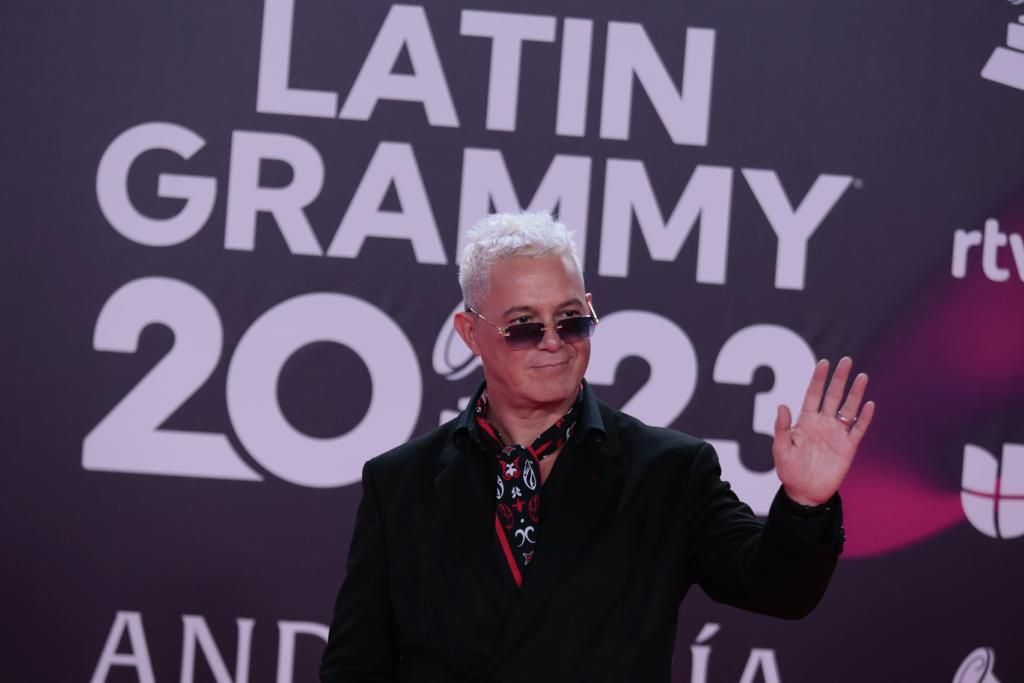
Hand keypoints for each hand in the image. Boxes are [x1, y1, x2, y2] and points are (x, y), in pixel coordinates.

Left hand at [772, 357, 874, 505]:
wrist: (805, 492)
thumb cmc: (789, 470)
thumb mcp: (780, 449)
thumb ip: (781, 428)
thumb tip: (782, 405)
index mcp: (805, 421)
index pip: (813, 395)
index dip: (818, 379)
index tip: (824, 362)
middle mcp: (823, 423)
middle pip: (833, 396)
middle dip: (839, 379)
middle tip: (846, 360)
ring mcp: (836, 434)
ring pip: (848, 409)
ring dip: (855, 393)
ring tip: (862, 376)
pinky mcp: (848, 447)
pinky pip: (858, 430)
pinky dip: (864, 418)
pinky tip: (869, 404)